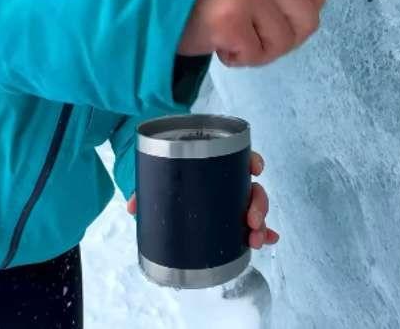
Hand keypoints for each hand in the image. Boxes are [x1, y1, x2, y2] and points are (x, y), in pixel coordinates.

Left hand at [126, 150, 280, 248]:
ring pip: (255, 209)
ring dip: (262, 224)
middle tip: (252, 221)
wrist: (168, 185)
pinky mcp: (232, 218)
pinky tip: (267, 241)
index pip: (242, 158)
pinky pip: (252, 224)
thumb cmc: (168, 176)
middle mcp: (230, 182)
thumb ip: (146, 190)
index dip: (252, 162)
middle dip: (259, 206)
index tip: (256, 170)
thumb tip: (132, 208)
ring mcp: (233, 201)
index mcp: (218, 166)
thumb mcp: (157, 180)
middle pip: (253, 189)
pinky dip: (263, 233)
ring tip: (256, 240)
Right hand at [177, 0, 328, 66]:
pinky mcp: (229, 22)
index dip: (307, 12)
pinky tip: (221, 45)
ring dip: (259, 52)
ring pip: (282, 42)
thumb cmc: (204, 3)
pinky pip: (254, 54)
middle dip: (287, 40)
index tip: (285, 22)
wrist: (156, 8)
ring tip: (235, 40)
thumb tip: (308, 15)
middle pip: (309, 21)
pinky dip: (238, 58)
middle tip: (261, 40)